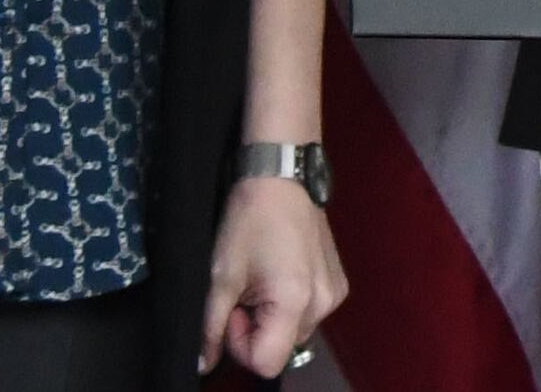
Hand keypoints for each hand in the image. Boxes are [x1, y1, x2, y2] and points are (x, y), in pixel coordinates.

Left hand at [203, 176, 346, 378]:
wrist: (282, 177)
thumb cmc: (249, 221)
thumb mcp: (221, 276)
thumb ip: (211, 327)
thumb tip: (202, 364)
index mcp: (296, 303)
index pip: (267, 362)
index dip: (240, 345)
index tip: (233, 311)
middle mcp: (323, 305)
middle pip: (282, 348)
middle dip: (255, 330)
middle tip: (244, 292)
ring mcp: (335, 294)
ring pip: (294, 332)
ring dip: (272, 319)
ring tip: (262, 280)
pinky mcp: (338, 284)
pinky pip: (309, 314)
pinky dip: (290, 306)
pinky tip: (281, 274)